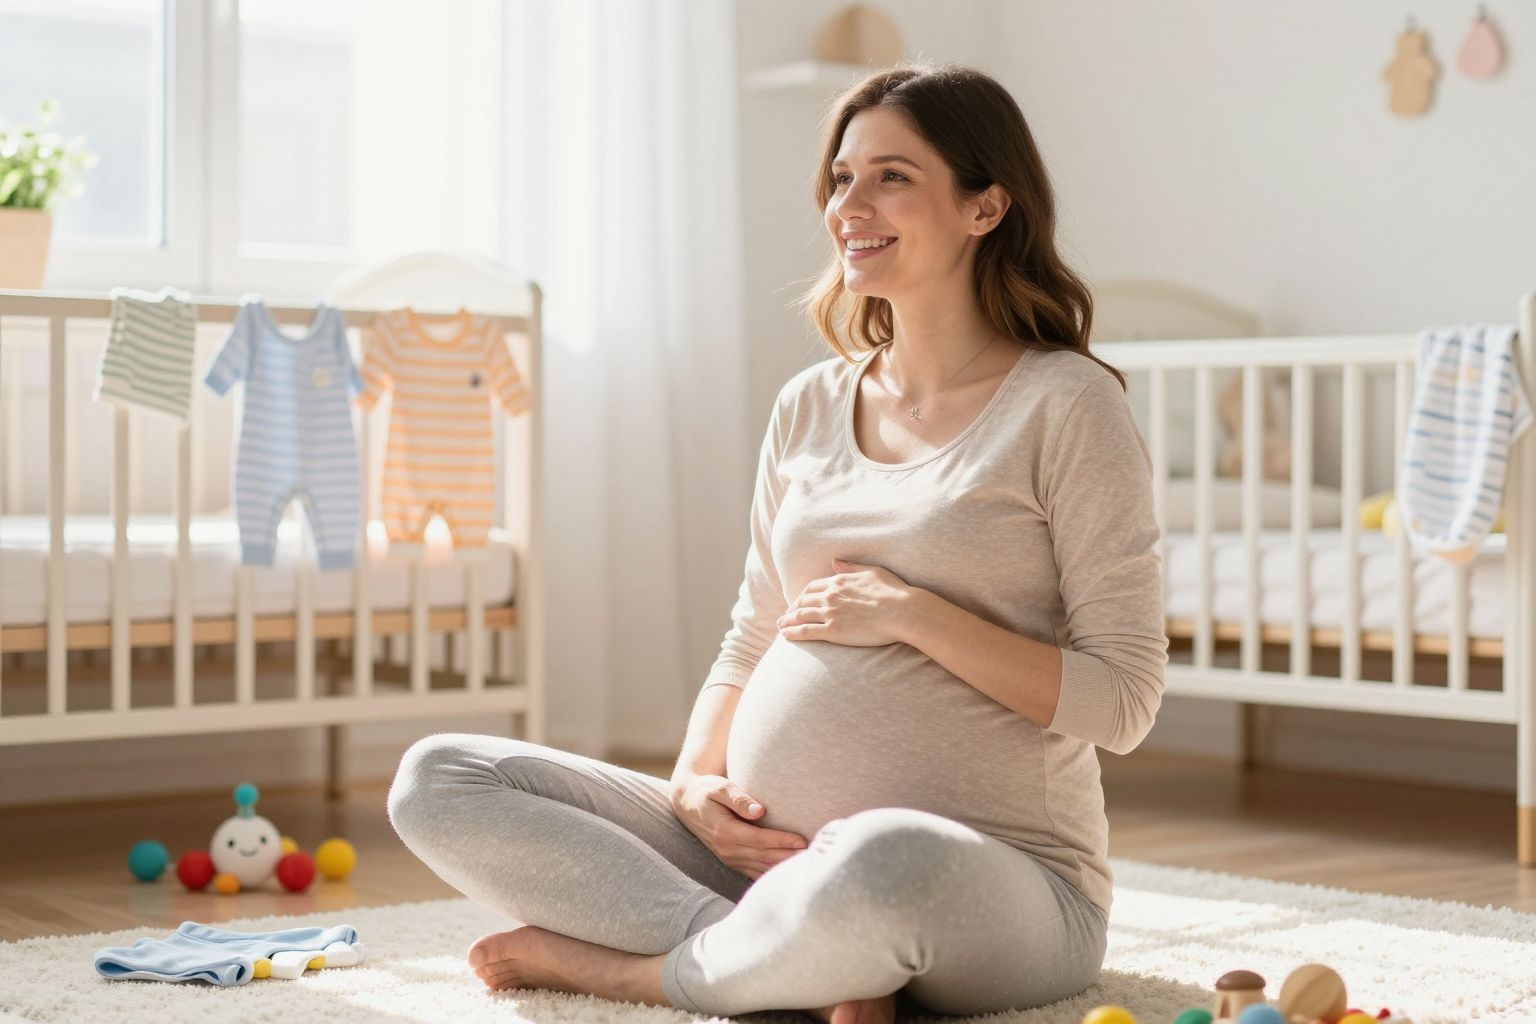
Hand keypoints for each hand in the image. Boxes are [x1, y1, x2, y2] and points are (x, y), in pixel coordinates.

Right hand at [670, 774, 809, 879]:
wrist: (688, 804)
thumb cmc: (707, 790)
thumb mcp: (719, 787)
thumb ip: (739, 798)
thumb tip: (760, 811)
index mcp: (724, 831)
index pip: (758, 840)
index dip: (781, 841)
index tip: (801, 840)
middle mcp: (726, 850)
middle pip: (763, 857)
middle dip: (788, 856)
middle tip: (814, 854)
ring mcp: (729, 859)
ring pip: (761, 868)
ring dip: (783, 867)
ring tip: (808, 864)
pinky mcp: (733, 862)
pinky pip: (755, 873)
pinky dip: (772, 874)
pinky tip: (790, 873)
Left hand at [775, 558, 915, 646]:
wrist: (902, 612)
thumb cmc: (893, 591)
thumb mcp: (871, 571)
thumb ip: (850, 567)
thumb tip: (834, 561)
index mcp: (838, 581)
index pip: (812, 587)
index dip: (802, 596)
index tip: (798, 602)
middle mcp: (830, 596)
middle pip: (802, 601)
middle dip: (792, 609)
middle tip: (786, 616)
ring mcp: (830, 613)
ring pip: (800, 616)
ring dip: (788, 621)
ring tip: (781, 627)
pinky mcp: (833, 631)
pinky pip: (806, 631)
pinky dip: (793, 633)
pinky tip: (786, 636)